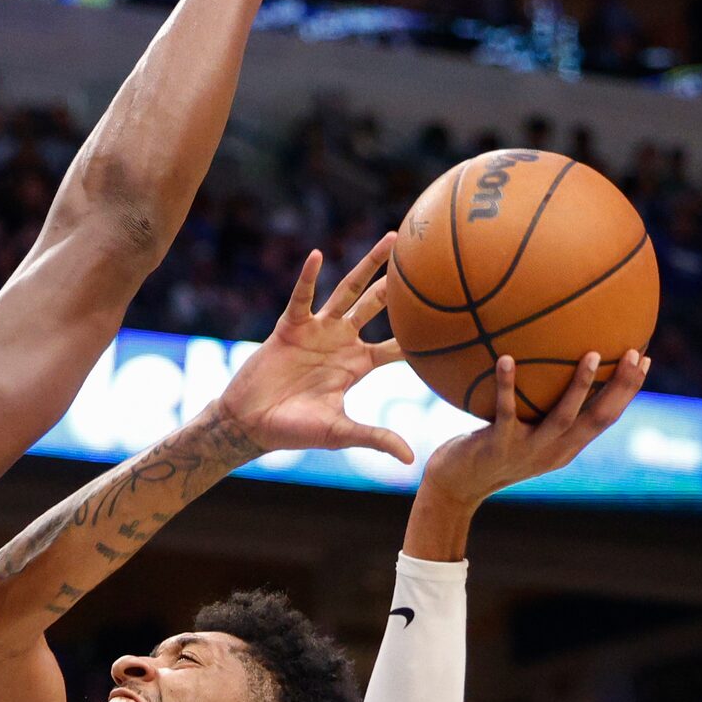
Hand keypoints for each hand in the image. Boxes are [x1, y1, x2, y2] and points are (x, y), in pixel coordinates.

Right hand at [217, 235, 414, 464]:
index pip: (397, 346)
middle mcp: (341, 342)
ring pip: (349, 290)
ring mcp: (317, 331)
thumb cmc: (294, 431)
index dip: (421, 335)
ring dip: (369, 266)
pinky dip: (308, 277)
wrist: (250, 424)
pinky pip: (302, 297)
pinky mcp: (290, 327)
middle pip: (378, 307)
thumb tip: (410, 460)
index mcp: (357, 365)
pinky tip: (318, 255)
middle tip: (429, 260)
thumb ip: (374, 438)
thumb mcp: (339, 433)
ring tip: (393, 241)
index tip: (451, 319)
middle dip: (401, 286)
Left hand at [421, 349, 648, 510]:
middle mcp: (553, 451)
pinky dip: (506, 385)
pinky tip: (506, 358)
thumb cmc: (488, 451)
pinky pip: (505, 411)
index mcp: (565, 448)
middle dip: (620, 387)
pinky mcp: (499, 445)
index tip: (644, 359)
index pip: (606, 418)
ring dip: (579, 387)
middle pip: (597, 419)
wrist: (456, 487)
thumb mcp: (524, 433)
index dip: (628, 391)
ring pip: (562, 417)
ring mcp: (528, 450)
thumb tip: (550, 365)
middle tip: (633, 353)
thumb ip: (541, 408)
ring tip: (591, 355)